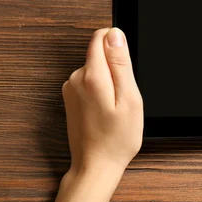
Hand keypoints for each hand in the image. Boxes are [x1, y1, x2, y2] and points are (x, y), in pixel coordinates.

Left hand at [62, 28, 142, 181]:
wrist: (96, 165)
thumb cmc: (117, 138)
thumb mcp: (130, 99)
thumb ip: (121, 64)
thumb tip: (115, 35)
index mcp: (92, 76)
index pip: (101, 38)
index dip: (118, 46)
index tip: (127, 68)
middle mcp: (75, 79)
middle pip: (99, 54)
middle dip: (116, 68)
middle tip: (125, 96)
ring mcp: (70, 89)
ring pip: (96, 69)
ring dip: (110, 82)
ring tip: (116, 108)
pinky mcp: (71, 99)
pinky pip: (90, 83)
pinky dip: (102, 92)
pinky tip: (107, 112)